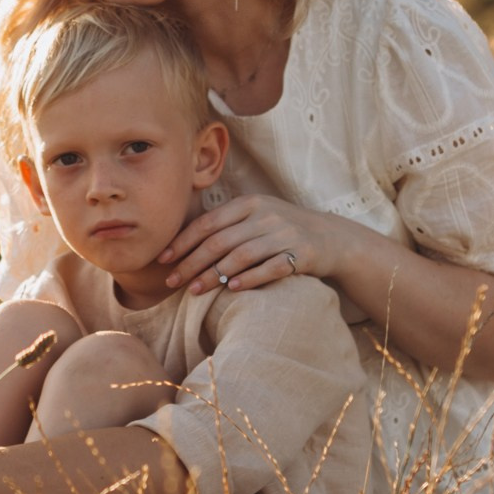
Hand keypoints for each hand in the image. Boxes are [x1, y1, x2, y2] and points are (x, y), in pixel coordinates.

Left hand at [159, 193, 339, 295]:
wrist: (331, 237)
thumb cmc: (281, 229)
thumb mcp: (255, 216)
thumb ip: (225, 224)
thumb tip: (180, 245)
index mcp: (249, 203)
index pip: (208, 222)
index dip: (183, 242)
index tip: (163, 260)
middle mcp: (266, 215)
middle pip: (220, 241)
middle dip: (192, 263)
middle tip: (172, 282)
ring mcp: (285, 234)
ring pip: (242, 255)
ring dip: (215, 275)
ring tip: (195, 290)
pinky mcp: (303, 253)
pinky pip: (272, 267)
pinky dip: (250, 278)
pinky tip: (232, 289)